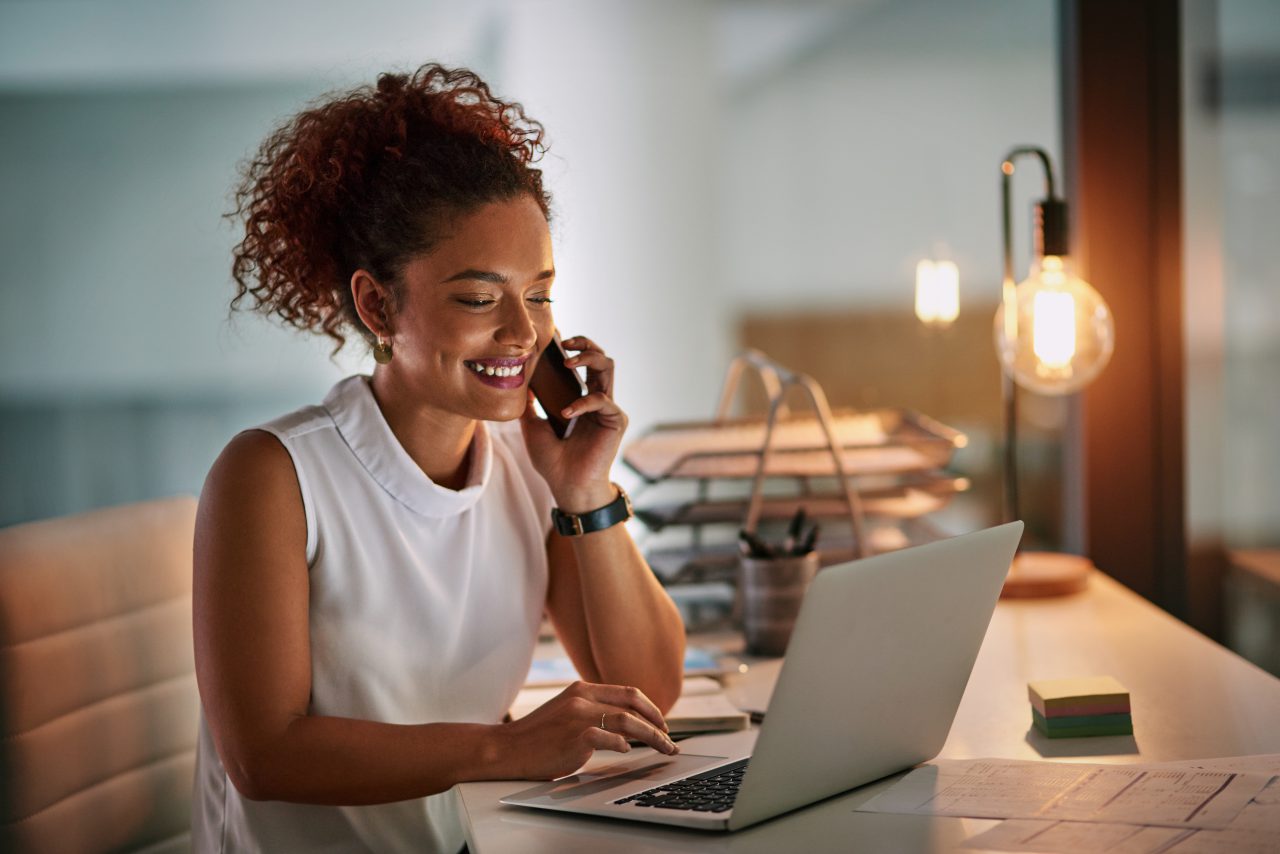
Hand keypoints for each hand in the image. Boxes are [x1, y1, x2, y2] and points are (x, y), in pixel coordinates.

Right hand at [498, 681, 678, 780]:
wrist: (507, 749)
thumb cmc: (537, 736)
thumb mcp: (565, 711)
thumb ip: (591, 710)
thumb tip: (625, 727)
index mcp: (582, 688)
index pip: (627, 691)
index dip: (650, 706)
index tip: (661, 721)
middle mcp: (582, 698)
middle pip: (633, 703)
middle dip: (657, 720)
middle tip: (669, 736)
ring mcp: (579, 716)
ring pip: (628, 722)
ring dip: (651, 737)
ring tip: (664, 748)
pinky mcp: (575, 737)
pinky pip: (609, 739)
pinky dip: (623, 745)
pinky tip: (628, 751)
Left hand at [520, 335, 627, 512]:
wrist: (567, 487)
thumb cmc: (553, 462)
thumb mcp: (532, 427)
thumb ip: (530, 405)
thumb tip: (518, 381)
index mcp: (582, 399)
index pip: (583, 363)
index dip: (573, 347)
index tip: (554, 339)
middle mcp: (598, 400)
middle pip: (600, 358)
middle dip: (584, 343)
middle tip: (564, 342)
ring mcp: (608, 409)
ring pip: (608, 367)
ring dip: (588, 358)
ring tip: (567, 362)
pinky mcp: (616, 420)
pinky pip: (603, 400)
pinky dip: (583, 402)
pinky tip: (567, 412)